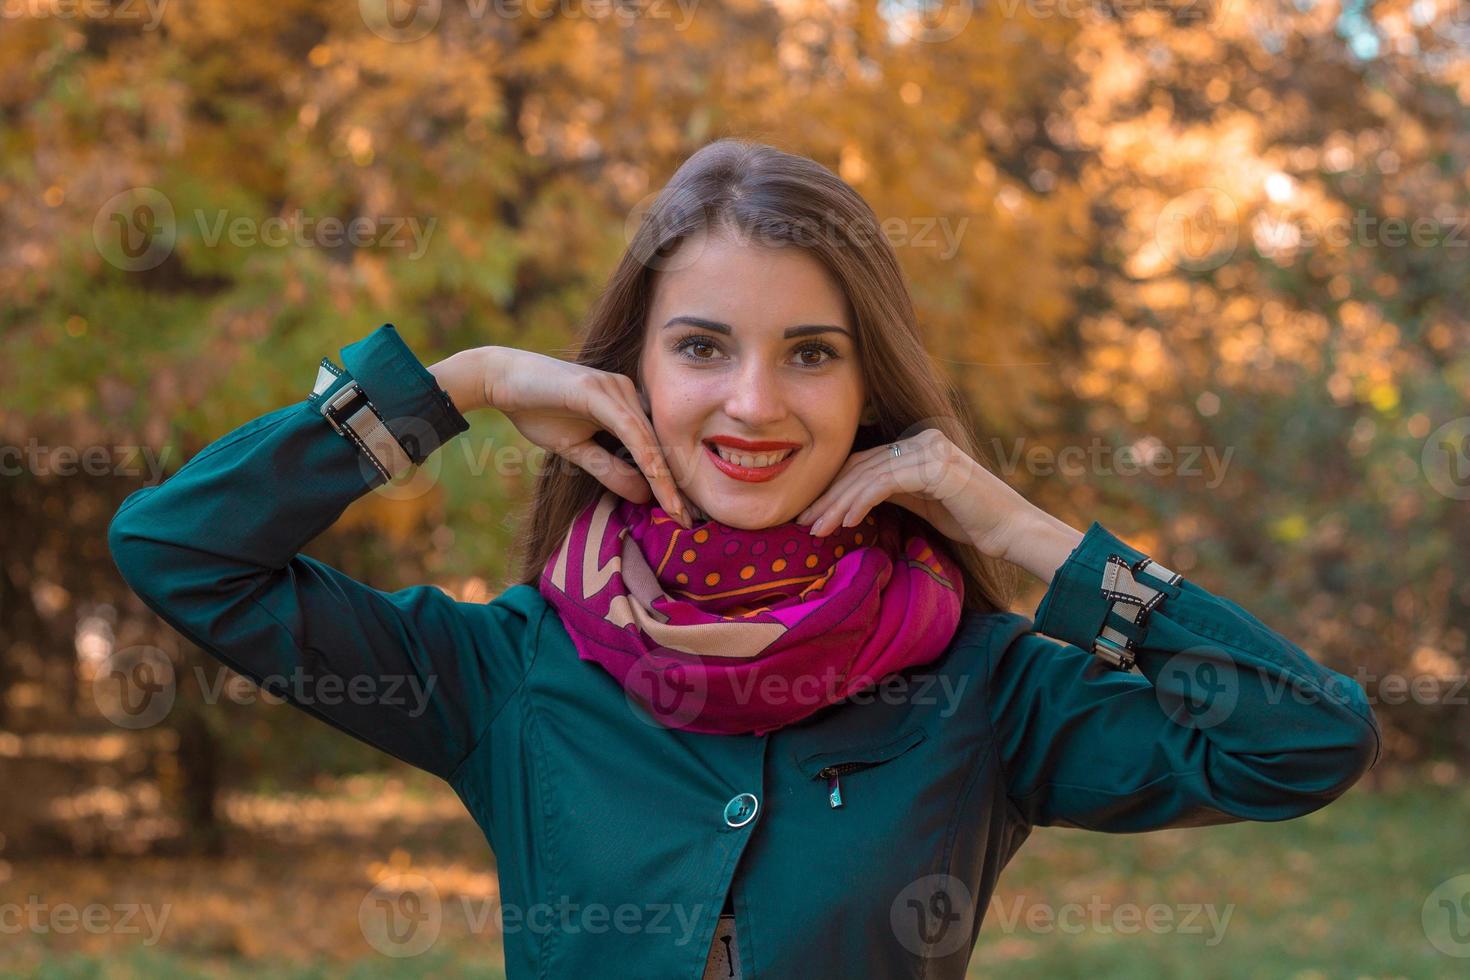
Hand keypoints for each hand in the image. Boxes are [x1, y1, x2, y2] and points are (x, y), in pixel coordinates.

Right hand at [480, 346, 692, 527]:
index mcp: (627, 405)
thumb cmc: (538, 410)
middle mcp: (629, 393)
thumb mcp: (577, 450)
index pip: (657, 448)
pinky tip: (656, 480)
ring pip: (650, 439)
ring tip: (677, 510)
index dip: (671, 483)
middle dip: (677, 485)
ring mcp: (617, 388)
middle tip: (691, 521)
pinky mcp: (600, 389)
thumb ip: (610, 469)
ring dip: (665, 477)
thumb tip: (644, 495)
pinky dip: (644, 455)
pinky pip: (629, 427)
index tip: (684, 515)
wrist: (501, 380)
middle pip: (661, 445)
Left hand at [794, 427, 1039, 560]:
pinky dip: (862, 502)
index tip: (810, 513)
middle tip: (802, 521)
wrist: (1012, 530)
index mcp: (918, 444)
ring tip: (816, 530)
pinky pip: (886, 483)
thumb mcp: (922, 503)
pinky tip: (846, 523)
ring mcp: (930, 449)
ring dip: (838, 504)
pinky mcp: (936, 466)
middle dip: (828, 495)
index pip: (863, 462)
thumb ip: (893, 492)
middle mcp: (922, 439)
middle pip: (861, 466)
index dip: (833, 486)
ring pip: (869, 475)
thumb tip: (853, 500)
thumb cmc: (972, 521)